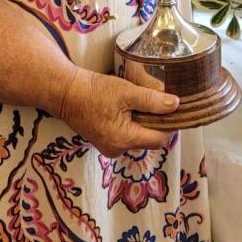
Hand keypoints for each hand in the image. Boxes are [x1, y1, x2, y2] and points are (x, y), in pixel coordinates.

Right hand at [57, 66, 178, 157]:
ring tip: (139, 102)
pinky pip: (128, 135)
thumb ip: (152, 100)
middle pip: (150, 139)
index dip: (170, 124)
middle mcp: (118, 150)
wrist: (66, 93)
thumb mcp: (126, 92)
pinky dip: (133, 123)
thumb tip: (175, 105)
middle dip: (157, 121)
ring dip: (144, 121)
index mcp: (124, 140)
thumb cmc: (94, 91)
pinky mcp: (105, 142)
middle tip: (157, 100)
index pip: (160, 139)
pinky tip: (128, 108)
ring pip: (139, 137)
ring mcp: (110, 148)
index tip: (174, 107)